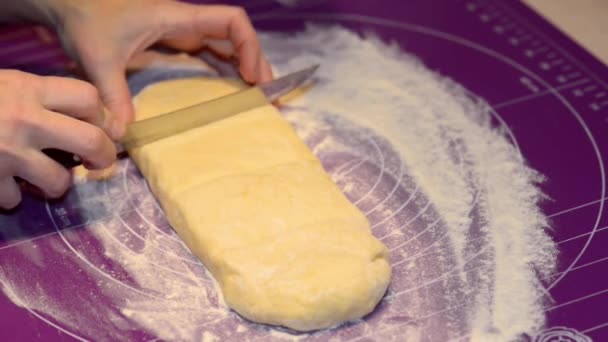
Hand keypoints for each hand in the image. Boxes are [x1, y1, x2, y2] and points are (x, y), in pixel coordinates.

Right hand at [0, 70, 116, 208]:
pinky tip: (5, 184)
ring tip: (42, 177)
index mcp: (30, 90)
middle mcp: (26, 120)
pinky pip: (15, 199)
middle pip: (92, 141)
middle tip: (96, 162)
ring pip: (59, 181)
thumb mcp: (6, 83)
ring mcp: (9, 152)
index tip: (97, 125)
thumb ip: (39, 96)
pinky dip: (12, 196)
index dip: (100, 114)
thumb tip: (84, 116)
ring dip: (55, 184)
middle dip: (102, 156)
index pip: (89, 97)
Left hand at [47, 0, 272, 136]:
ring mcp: (181, 32)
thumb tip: (121, 135)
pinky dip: (225, 68)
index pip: (232, 20)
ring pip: (226, 45)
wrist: (69, 5)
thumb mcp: (98, 58)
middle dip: (255, 61)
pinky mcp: (173, 42)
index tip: (252, 76)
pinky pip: (209, 53)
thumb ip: (112, 94)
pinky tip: (230, 89)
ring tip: (255, 95)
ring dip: (244, 66)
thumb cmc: (85, 20)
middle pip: (236, 35)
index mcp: (178, 18)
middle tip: (265, 94)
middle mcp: (186, 23)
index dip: (250, 46)